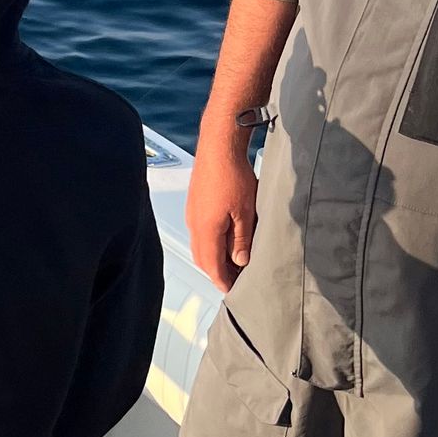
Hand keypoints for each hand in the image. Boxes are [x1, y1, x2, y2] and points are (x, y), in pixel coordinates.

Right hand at [185, 134, 257, 293]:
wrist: (219, 145)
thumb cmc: (232, 175)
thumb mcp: (245, 212)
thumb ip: (241, 240)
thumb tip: (240, 261)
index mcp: (205, 230)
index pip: (212, 266)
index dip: (223, 281)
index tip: (233, 291)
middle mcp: (194, 224)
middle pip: (202, 258)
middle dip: (217, 272)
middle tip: (235, 280)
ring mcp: (192, 213)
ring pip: (200, 245)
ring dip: (214, 257)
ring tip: (233, 261)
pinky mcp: (195, 204)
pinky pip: (199, 232)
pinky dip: (210, 243)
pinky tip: (225, 238)